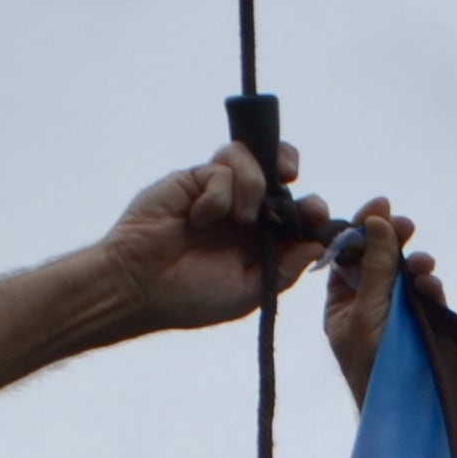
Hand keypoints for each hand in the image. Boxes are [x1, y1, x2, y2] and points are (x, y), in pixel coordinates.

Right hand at [94, 140, 330, 338]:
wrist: (140, 285)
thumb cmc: (190, 297)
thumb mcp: (248, 291)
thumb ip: (284, 268)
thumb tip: (316, 245)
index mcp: (260, 240)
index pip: (295, 213)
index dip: (310, 208)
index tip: (316, 213)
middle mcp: (243, 211)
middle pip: (277, 169)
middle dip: (287, 166)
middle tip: (291, 177)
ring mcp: (218, 192)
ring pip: (251, 160)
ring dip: (252, 186)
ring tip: (239, 218)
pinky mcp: (194, 178)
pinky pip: (221, 167)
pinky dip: (218, 194)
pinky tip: (199, 217)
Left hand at [320, 196, 438, 403]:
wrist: (399, 413)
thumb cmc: (370, 369)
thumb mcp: (367, 314)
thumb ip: (375, 268)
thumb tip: (377, 223)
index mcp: (341, 301)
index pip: (348, 254)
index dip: (363, 228)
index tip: (380, 206)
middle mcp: (366, 303)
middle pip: (379, 259)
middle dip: (394, 241)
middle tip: (406, 226)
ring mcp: (395, 313)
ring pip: (405, 275)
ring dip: (415, 264)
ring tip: (423, 265)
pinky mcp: (421, 324)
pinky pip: (426, 297)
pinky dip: (430, 288)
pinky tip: (432, 288)